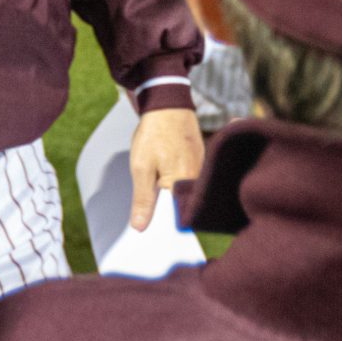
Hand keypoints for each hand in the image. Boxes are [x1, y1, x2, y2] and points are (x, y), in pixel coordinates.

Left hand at [127, 106, 205, 231]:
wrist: (168, 105)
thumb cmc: (154, 134)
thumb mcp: (141, 167)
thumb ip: (143, 199)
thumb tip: (140, 227)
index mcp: (185, 183)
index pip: (177, 217)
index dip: (162, 226)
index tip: (149, 235)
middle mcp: (198, 180)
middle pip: (181, 207)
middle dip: (165, 214)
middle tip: (146, 218)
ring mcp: (201, 171)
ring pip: (184, 194)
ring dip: (170, 198)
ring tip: (155, 196)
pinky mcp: (200, 163)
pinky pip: (188, 182)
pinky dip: (175, 185)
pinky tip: (163, 181)